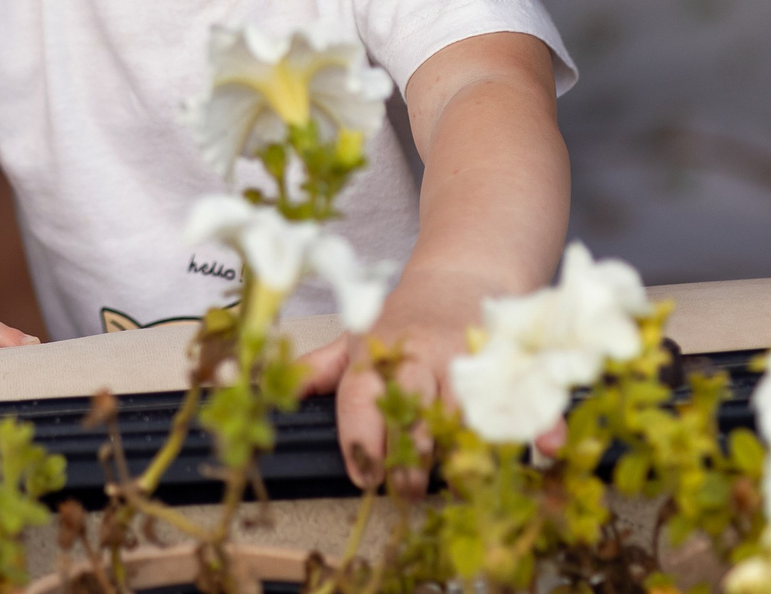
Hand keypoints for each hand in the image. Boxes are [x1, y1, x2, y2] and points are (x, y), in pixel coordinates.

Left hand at [301, 267, 490, 489]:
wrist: (460, 279)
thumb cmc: (403, 319)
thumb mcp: (355, 338)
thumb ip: (318, 370)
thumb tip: (276, 391)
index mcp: (375, 354)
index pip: (361, 398)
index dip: (360, 440)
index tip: (363, 476)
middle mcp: (417, 359)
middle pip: (411, 413)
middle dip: (407, 459)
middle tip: (404, 490)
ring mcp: (458, 365)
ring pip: (455, 419)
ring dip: (448, 454)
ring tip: (441, 479)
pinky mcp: (494, 371)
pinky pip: (492, 414)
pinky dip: (483, 440)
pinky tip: (475, 457)